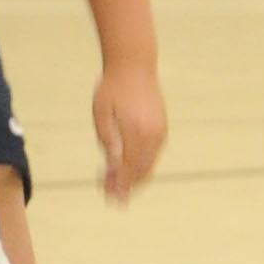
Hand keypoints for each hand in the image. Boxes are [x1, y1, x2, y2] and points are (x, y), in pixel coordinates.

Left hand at [92, 60, 169, 203]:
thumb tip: (114, 164)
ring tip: (117, 185)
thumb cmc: (112, 87)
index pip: (128, 168)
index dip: (119, 184)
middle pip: (141, 171)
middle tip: (111, 196)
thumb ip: (108, 139)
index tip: (109, 197)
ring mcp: (159, 133)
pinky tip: (128, 168)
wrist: (135, 66)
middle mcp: (153, 136)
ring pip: (149, 165)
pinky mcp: (161, 129)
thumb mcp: (101, 112)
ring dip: (134, 178)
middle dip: (127, 186)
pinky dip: (142, 166)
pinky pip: (153, 155)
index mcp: (136, 132)